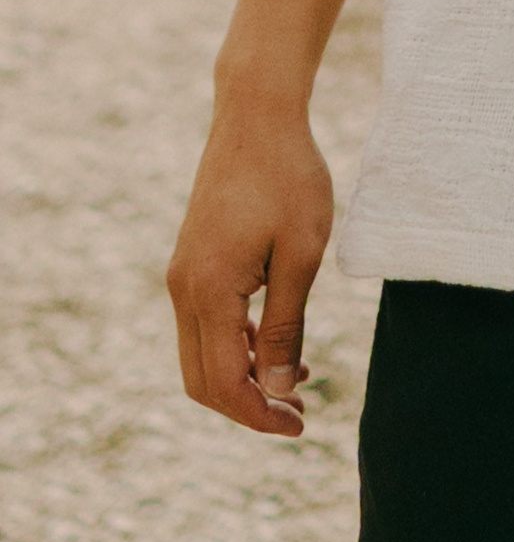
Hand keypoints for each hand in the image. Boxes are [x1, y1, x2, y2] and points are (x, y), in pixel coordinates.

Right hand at [167, 100, 334, 437]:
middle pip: (202, 380)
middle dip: (248, 406)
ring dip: (243, 378)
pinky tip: (278, 346)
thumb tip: (278, 389)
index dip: (260, 414)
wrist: (257, 117)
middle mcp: (183, 289)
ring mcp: (182, 276)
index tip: (301, 425)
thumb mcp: (302, 255)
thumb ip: (287, 324)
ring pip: (200, 356)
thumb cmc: (290, 178)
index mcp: (208, 291)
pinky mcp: (192, 263)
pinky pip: (205, 326)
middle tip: (299, 414)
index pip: (225, 382)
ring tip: (297, 385)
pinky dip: (236, 348)